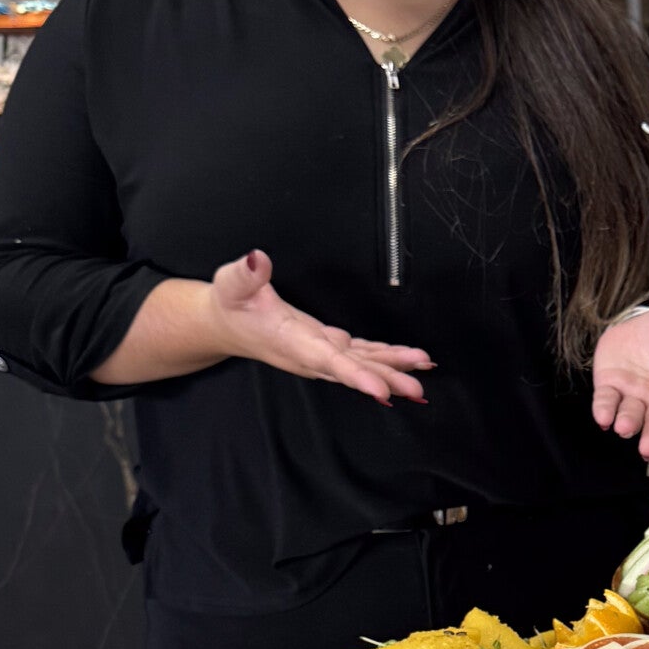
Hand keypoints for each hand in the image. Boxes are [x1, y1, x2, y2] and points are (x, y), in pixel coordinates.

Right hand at [210, 251, 430, 403]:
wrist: (224, 326)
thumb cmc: (229, 306)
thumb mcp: (230, 285)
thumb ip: (244, 275)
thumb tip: (256, 259)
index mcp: (291, 341)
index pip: (328, 360)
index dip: (356, 375)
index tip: (381, 389)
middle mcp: (310, 354)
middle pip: (354, 369)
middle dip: (386, 378)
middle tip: (417, 389)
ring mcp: (321, 353)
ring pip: (362, 364)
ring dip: (393, 368)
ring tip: (423, 370)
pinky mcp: (328, 346)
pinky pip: (362, 355)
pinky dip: (386, 357)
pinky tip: (409, 361)